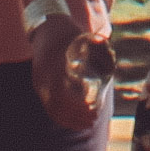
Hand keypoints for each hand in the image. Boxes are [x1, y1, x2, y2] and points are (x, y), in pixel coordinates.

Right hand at [32, 16, 108, 132]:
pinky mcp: (40, 85)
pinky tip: (73, 122)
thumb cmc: (69, 32)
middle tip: (94, 119)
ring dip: (69, 119)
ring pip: (51, 107)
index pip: (60, 93)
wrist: (47, 27)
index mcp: (53, 65)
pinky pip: (47, 105)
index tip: (92, 109)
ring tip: (88, 123)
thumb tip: (110, 58)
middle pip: (56, 104)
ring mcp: (40, 81)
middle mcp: (43, 75)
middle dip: (75, 116)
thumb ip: (96, 47)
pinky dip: (60, 116)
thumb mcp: (82, 36)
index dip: (76, 105)